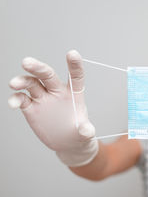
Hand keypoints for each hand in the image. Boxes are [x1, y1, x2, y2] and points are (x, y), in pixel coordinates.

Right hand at [8, 50, 98, 166]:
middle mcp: (56, 91)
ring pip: (31, 83)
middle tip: (26, 62)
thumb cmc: (79, 133)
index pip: (75, 76)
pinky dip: (15, 99)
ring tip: (14, 84)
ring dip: (22, 81)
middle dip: (37, 67)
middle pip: (47, 75)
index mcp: (73, 93)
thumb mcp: (85, 134)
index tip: (72, 53)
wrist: (66, 142)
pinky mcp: (31, 107)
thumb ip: (86, 131)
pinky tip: (13, 103)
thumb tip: (86, 131)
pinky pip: (21, 99)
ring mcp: (42, 98)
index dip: (74, 65)